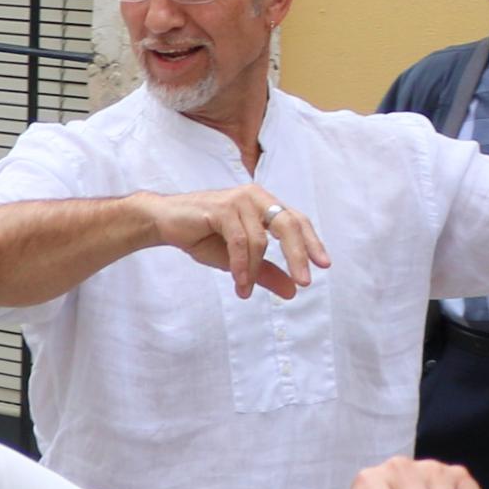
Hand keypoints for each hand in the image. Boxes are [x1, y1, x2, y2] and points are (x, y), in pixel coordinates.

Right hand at [149, 184, 326, 298]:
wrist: (164, 222)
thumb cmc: (202, 236)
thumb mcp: (239, 260)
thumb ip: (266, 272)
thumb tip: (293, 291)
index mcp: (264, 205)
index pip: (297, 221)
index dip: (312, 242)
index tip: (324, 265)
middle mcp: (255, 197)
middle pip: (288, 225)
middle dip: (298, 255)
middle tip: (305, 282)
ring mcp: (238, 200)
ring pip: (261, 240)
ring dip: (254, 271)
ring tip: (246, 290)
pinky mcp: (221, 208)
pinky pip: (240, 241)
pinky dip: (241, 265)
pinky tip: (240, 283)